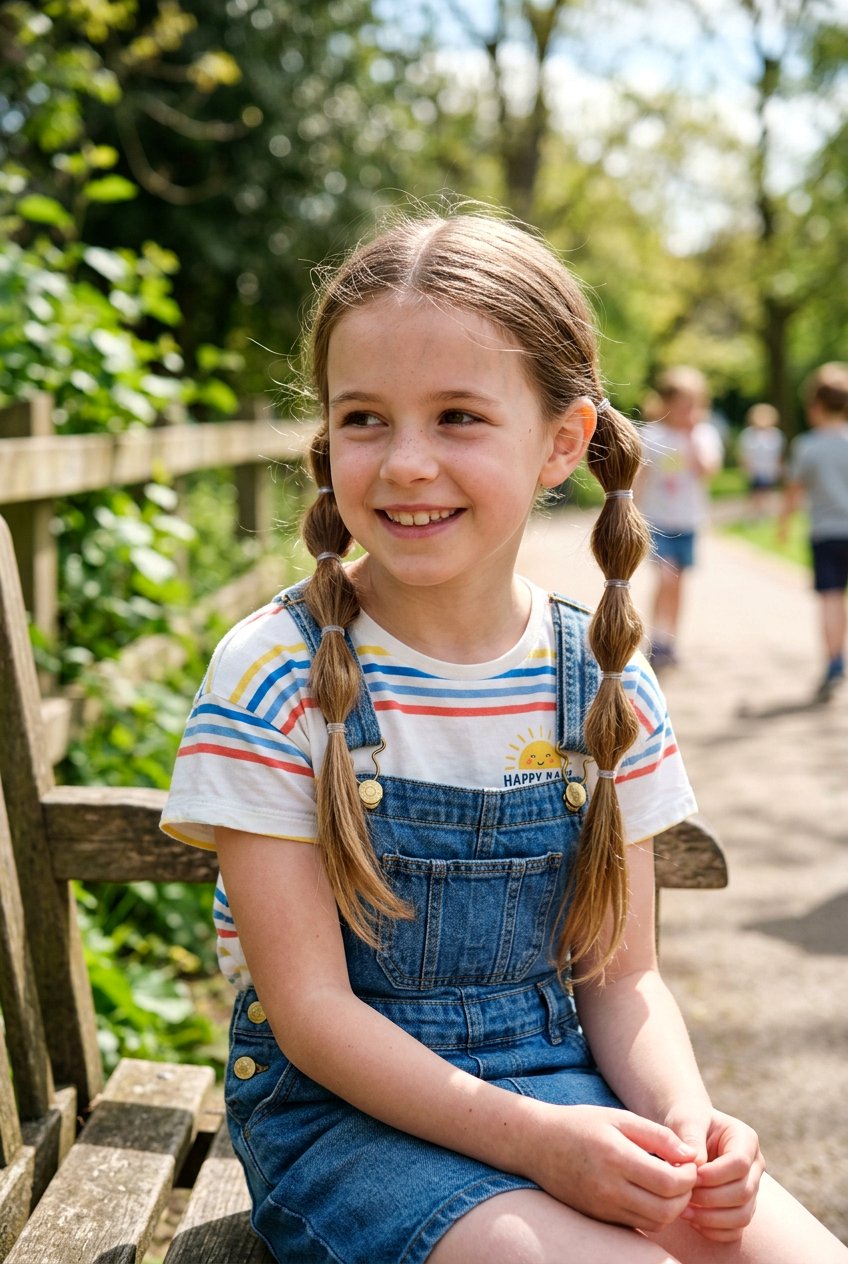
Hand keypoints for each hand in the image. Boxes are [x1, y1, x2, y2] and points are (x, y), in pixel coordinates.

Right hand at [526, 1104, 698, 1233]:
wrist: (538, 1144)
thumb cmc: (581, 1124)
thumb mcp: (619, 1117)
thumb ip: (658, 1136)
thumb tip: (691, 1155)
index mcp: (616, 1158)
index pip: (669, 1183)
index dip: (689, 1176)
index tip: (690, 1162)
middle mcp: (609, 1189)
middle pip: (667, 1210)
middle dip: (686, 1196)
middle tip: (686, 1175)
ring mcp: (603, 1208)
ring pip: (655, 1223)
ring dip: (672, 1208)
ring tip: (670, 1184)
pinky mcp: (599, 1218)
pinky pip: (638, 1226)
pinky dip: (654, 1214)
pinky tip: (652, 1193)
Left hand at [679, 1110, 764, 1241]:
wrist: (687, 1132)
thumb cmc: (687, 1120)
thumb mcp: (686, 1118)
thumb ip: (691, 1135)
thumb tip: (696, 1165)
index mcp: (746, 1139)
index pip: (739, 1164)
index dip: (714, 1174)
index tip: (691, 1175)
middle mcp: (754, 1166)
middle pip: (743, 1192)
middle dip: (710, 1198)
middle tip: (682, 1194)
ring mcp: (751, 1189)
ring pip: (742, 1215)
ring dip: (711, 1218)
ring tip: (683, 1210)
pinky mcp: (741, 1208)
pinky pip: (735, 1230)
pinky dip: (714, 1231)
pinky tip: (692, 1220)